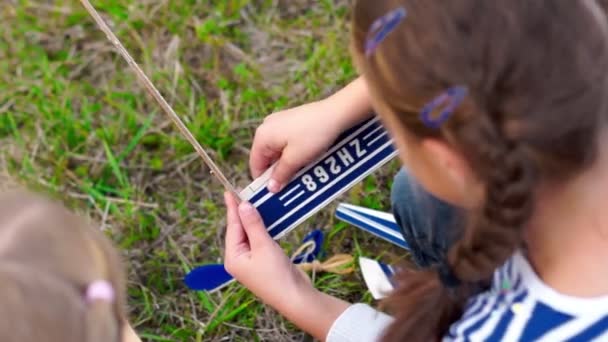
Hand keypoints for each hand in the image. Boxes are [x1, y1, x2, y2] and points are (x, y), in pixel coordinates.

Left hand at [223, 192, 312, 308]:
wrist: (295, 297)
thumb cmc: (276, 274)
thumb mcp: (263, 245)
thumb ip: (253, 224)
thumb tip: (243, 205)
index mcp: (233, 258)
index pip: (232, 227)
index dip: (232, 208)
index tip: (229, 191)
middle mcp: (239, 259)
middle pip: (240, 230)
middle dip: (243, 212)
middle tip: (243, 192)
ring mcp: (252, 261)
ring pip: (251, 234)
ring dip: (255, 219)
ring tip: (255, 201)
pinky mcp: (265, 261)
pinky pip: (261, 240)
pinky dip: (264, 229)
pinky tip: (267, 218)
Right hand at [250, 99, 344, 192]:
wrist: (336, 113)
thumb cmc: (313, 135)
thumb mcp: (295, 160)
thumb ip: (280, 175)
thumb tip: (271, 188)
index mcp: (262, 136)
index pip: (255, 164)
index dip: (263, 181)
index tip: (274, 194)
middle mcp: (267, 126)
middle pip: (267, 157)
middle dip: (278, 172)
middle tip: (290, 186)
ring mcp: (279, 122)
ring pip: (278, 151)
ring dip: (287, 164)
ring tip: (300, 174)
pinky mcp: (292, 121)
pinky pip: (287, 142)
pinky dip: (294, 153)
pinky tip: (306, 160)